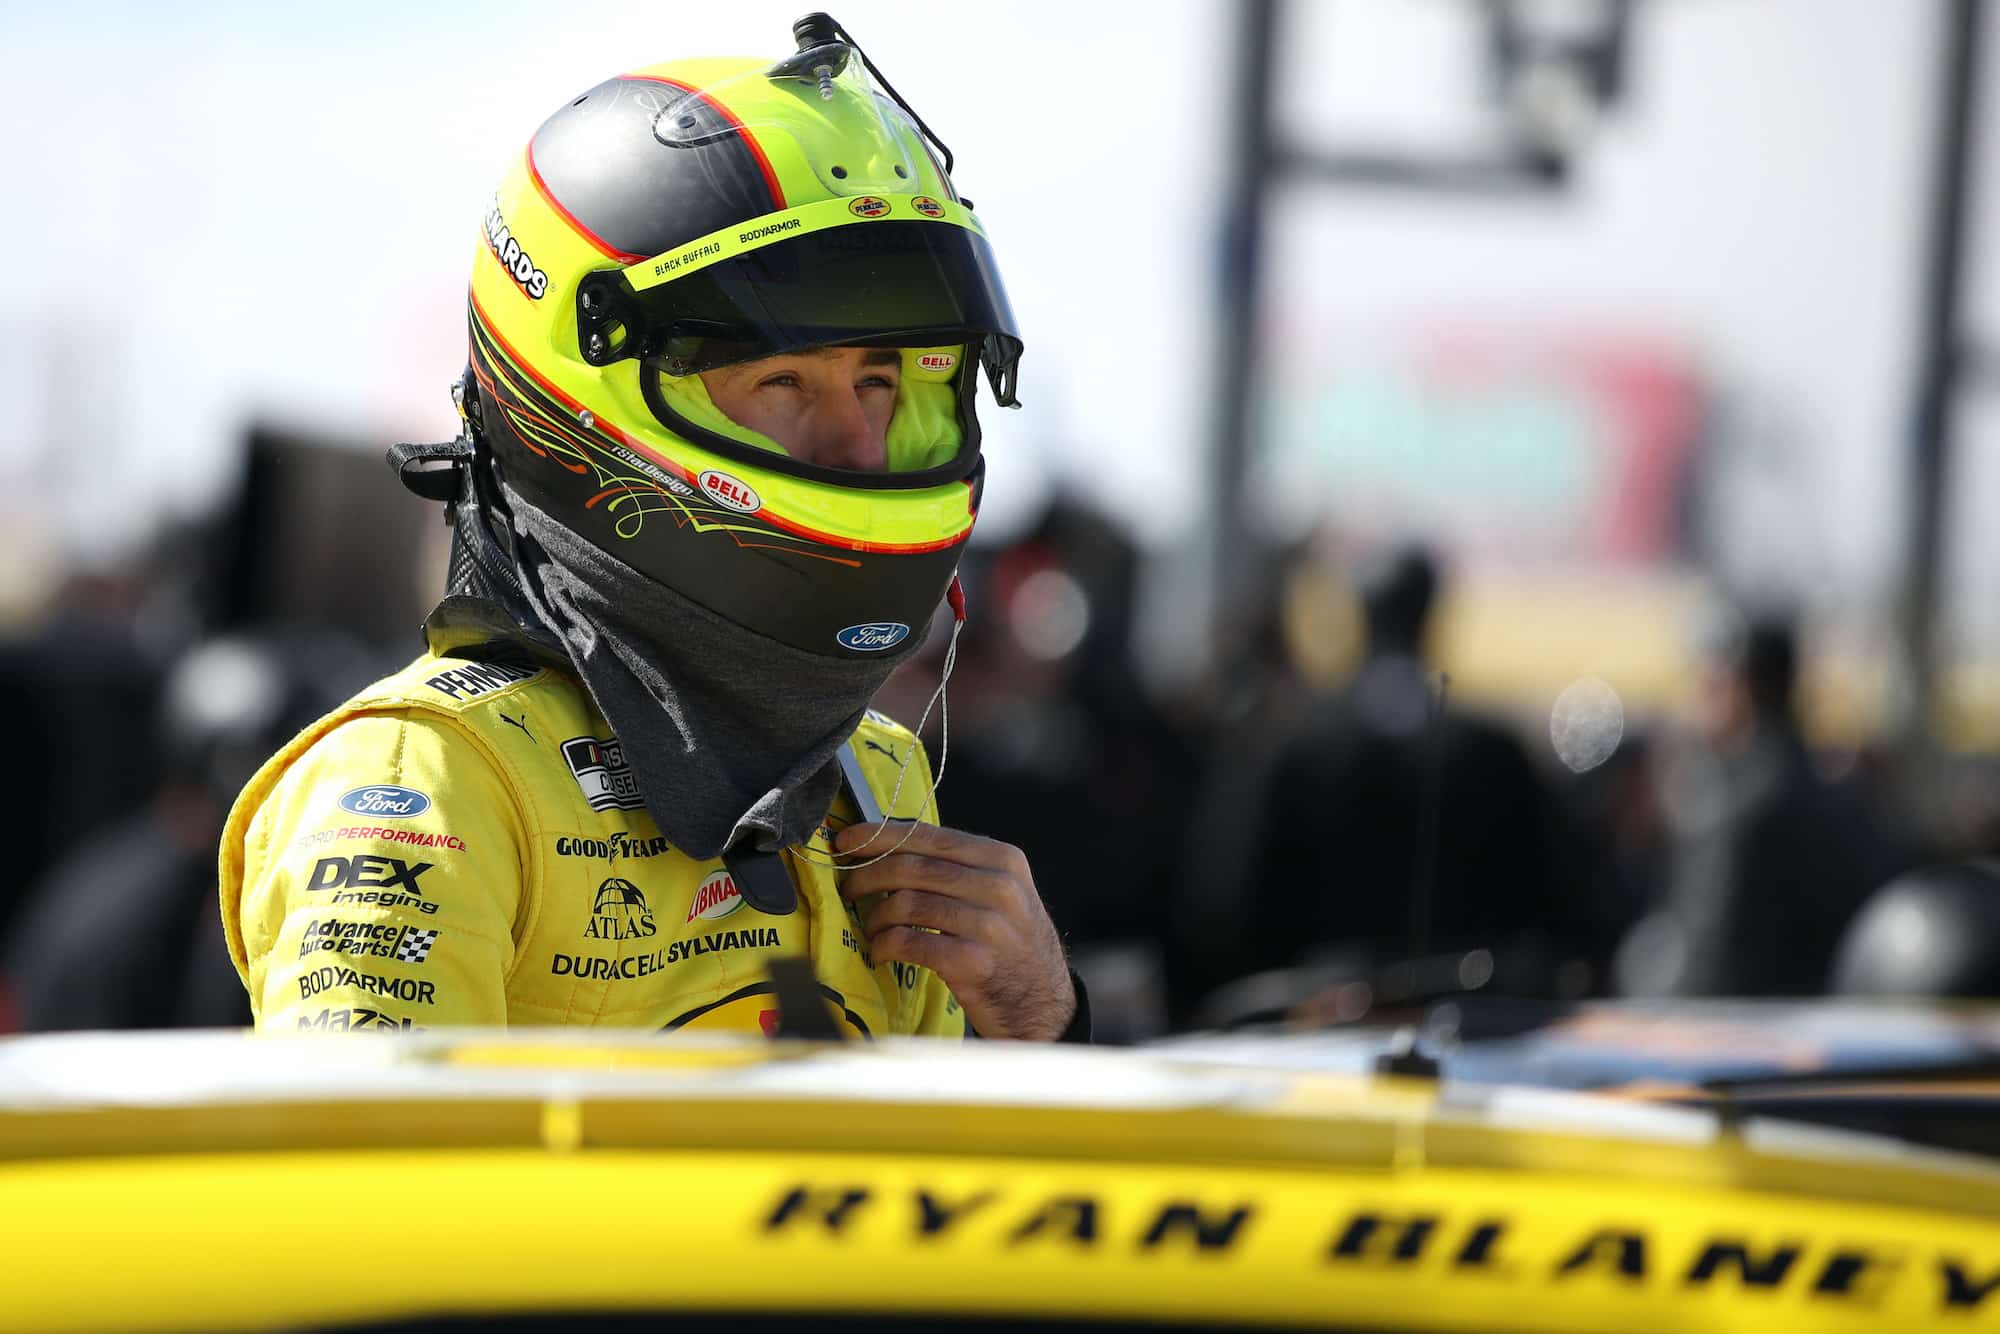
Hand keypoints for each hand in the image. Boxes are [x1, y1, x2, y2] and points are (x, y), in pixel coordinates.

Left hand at [834, 821, 1075, 1040]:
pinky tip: (880, 952)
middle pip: (912, 868)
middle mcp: (999, 886)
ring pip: (906, 904)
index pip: (929, 835)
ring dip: (876, 917)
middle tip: (848, 889)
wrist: (1042, 1002)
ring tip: (871, 928)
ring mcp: (989, 925)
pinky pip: (909, 943)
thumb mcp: (999, 893)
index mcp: (1002, 859)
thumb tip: (886, 848)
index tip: (845, 841)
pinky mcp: (974, 963)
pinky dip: (884, 945)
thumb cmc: (1008, 943)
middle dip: (867, 875)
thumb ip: (957, 868)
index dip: (879, 836)